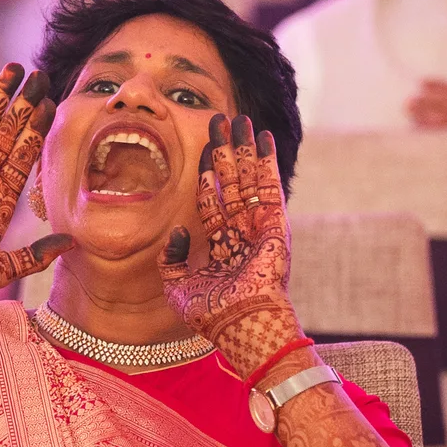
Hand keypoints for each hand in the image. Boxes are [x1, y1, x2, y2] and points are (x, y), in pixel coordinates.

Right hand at [0, 65, 73, 292]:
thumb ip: (33, 257)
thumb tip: (72, 243)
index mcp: (0, 197)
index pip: (24, 156)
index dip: (38, 131)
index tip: (52, 106)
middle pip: (9, 132)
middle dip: (25, 104)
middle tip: (41, 76)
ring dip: (0, 96)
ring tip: (15, 68)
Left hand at [158, 115, 306, 377]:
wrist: (244, 327)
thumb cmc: (212, 316)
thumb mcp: (178, 286)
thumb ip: (170, 258)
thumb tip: (175, 230)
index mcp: (220, 246)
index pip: (211, 200)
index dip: (206, 173)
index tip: (202, 148)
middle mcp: (240, 232)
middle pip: (232, 181)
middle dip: (225, 150)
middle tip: (219, 120)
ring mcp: (259, 226)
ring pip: (250, 177)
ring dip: (245, 148)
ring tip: (240, 118)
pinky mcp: (276, 224)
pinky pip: (269, 185)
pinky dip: (266, 160)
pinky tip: (263, 137)